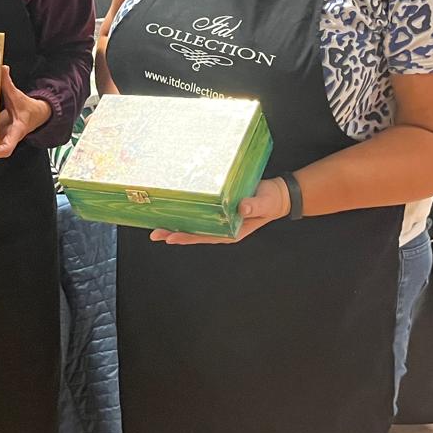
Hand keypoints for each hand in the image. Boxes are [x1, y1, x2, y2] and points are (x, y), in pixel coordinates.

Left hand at [147, 177, 291, 246]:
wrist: (277, 195)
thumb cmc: (271, 200)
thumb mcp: (265, 203)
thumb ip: (254, 207)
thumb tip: (241, 209)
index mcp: (232, 232)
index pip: (206, 237)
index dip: (188, 238)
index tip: (171, 237)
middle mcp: (223, 229)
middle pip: (195, 234)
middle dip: (175, 233)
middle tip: (155, 233)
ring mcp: (220, 220)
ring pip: (195, 226)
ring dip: (177, 225)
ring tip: (157, 226)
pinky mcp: (219, 210)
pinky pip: (200, 215)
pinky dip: (186, 215)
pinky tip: (174, 212)